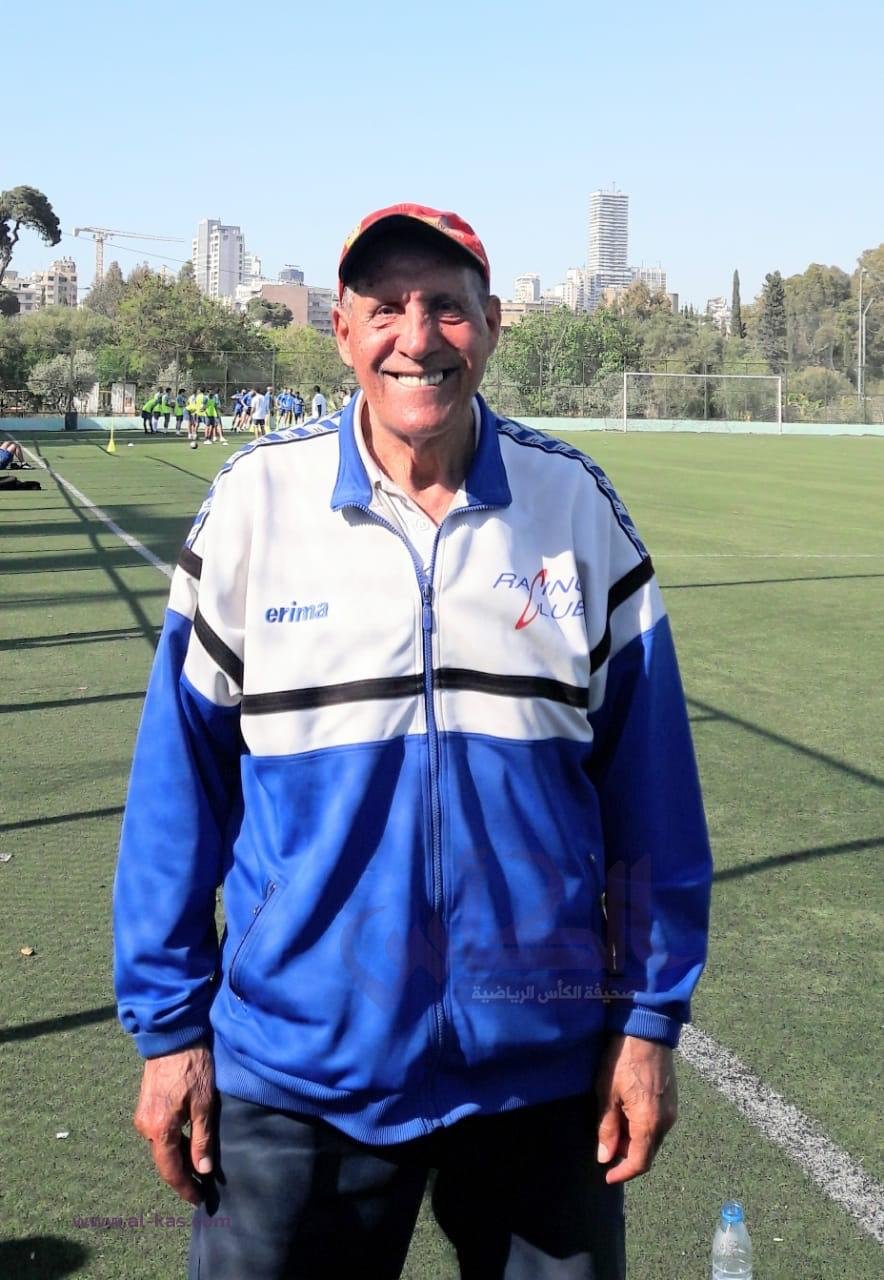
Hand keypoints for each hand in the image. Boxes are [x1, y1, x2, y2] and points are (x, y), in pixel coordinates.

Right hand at [133, 1044, 214, 1205]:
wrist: (173, 1037)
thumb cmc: (192, 1067)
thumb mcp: (203, 1104)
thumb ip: (202, 1138)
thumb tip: (202, 1170)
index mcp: (159, 1129)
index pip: (170, 1170)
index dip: (184, 1187)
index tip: (197, 1199)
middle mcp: (145, 1127)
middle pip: (163, 1160)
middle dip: (181, 1174)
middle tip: (201, 1186)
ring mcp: (142, 1116)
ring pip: (161, 1146)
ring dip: (178, 1156)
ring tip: (197, 1165)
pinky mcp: (144, 1106)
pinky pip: (159, 1132)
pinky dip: (172, 1141)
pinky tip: (187, 1141)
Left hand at [594, 1033, 676, 1184]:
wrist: (646, 1028)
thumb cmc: (622, 1059)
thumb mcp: (607, 1093)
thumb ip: (607, 1127)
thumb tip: (605, 1157)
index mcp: (650, 1123)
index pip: (640, 1162)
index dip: (623, 1173)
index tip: (606, 1176)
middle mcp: (666, 1121)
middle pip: (648, 1152)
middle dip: (627, 1158)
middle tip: (605, 1153)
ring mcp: (671, 1110)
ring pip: (653, 1139)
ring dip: (634, 1143)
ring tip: (612, 1134)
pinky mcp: (671, 1099)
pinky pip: (657, 1125)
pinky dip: (642, 1130)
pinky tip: (626, 1118)